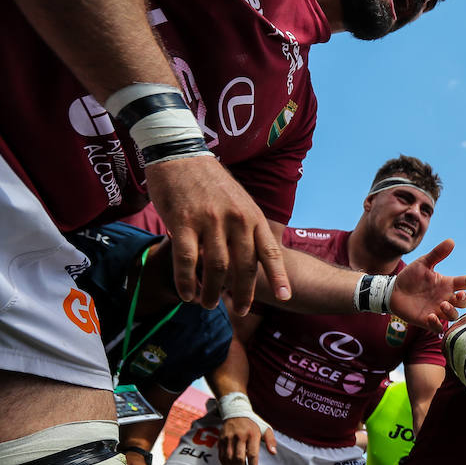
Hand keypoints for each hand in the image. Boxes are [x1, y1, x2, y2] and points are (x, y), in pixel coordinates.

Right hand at [144, 156, 290, 314]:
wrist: (180, 153)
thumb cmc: (210, 182)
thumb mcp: (240, 201)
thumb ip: (247, 228)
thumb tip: (253, 258)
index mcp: (252, 216)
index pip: (270, 252)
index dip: (278, 277)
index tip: (285, 297)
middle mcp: (236, 220)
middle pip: (244, 268)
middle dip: (243, 294)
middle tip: (240, 311)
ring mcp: (210, 221)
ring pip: (216, 268)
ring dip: (212, 292)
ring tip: (208, 304)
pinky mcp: (183, 222)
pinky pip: (186, 260)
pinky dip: (186, 281)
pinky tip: (186, 294)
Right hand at [218, 415, 276, 464]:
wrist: (236, 412)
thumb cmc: (253, 423)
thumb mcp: (265, 428)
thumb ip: (270, 440)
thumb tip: (273, 452)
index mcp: (252, 434)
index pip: (252, 454)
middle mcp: (239, 436)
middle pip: (239, 458)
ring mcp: (228, 438)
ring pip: (229, 458)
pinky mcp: (221, 440)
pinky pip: (221, 455)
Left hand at [390, 240, 465, 331]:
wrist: (393, 291)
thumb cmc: (410, 277)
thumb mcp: (423, 263)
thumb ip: (437, 254)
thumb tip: (451, 241)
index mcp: (447, 284)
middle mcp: (445, 298)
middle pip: (463, 302)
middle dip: (464, 300)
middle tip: (458, 295)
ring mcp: (437, 310)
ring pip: (454, 315)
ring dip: (451, 311)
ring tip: (443, 304)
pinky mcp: (427, 321)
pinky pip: (438, 327)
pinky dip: (437, 324)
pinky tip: (430, 316)